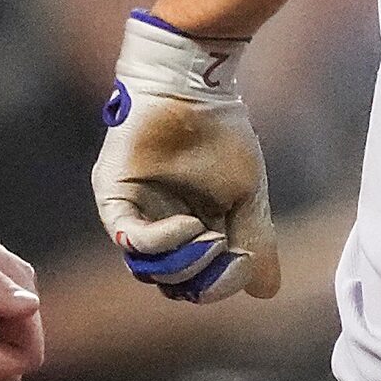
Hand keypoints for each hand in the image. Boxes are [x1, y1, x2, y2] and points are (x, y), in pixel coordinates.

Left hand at [92, 14, 281, 303]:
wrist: (194, 88)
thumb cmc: (221, 135)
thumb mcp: (248, 196)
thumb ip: (256, 242)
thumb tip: (265, 293)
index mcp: (189, 231)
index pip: (197, 280)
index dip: (221, 284)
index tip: (244, 262)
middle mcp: (158, 228)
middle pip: (172, 281)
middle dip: (203, 279)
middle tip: (225, 251)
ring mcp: (134, 214)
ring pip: (148, 267)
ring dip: (184, 264)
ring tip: (210, 239)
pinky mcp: (115, 197)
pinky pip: (128, 237)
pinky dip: (161, 242)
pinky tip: (189, 226)